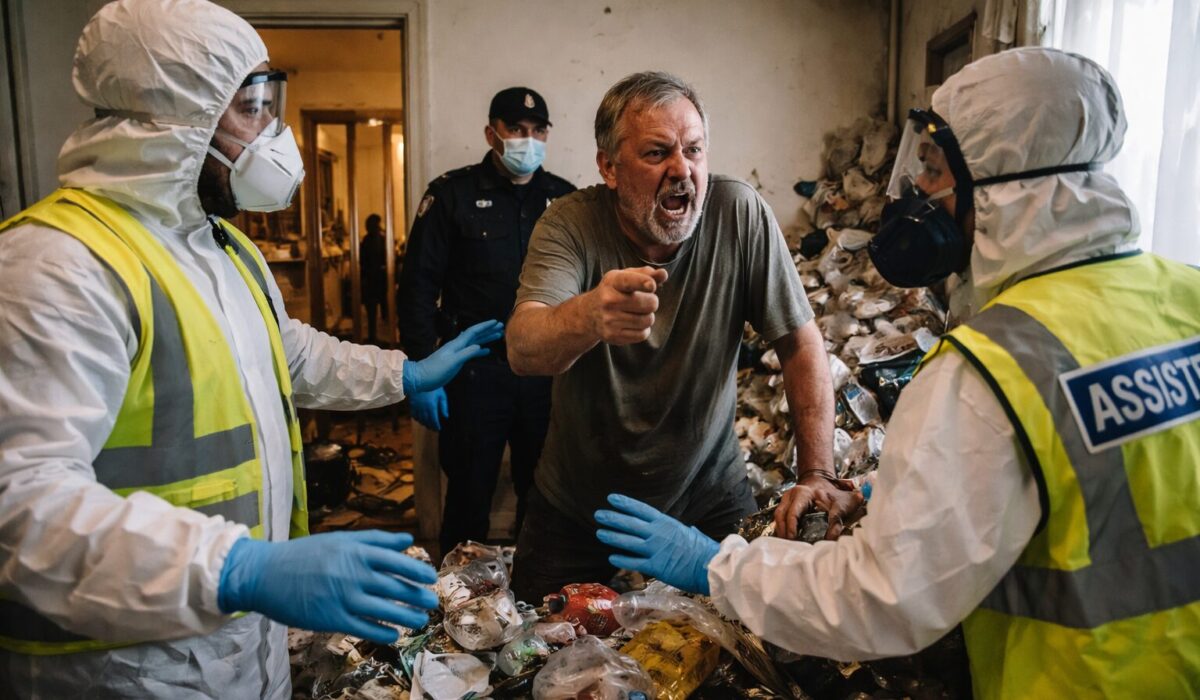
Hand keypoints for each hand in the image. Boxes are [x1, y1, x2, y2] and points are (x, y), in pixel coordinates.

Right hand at [218, 530, 437, 644]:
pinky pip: (364, 627)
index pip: (397, 561)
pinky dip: (382, 632)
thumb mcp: (341, 539)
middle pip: (395, 586)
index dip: (417, 571)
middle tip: (432, 602)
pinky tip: (394, 634)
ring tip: (420, 620)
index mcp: (356, 551)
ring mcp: (342, 597)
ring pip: (384, 609)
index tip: (431, 578)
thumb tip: (407, 539)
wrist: (265, 574)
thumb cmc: (305, 554)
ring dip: (407, 616)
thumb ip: (375, 540)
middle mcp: (352, 573)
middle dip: (418, 596)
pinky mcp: (330, 618)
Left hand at [402, 319, 503, 394]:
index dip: (485, 326)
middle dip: (488, 330)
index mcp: (457, 345)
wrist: (421, 377)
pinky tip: (486, 351)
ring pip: (475, 342)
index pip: (473, 332)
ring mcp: (457, 353)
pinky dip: (480, 350)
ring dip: (486, 339)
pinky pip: (471, 352)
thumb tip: (480, 346)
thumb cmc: (434, 371)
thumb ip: (465, 354)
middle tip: (501, 327)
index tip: (496, 322)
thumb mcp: (452, 362)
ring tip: (497, 336)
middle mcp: (458, 346)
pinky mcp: (456, 360)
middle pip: (476, 335)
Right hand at [409, 388, 447, 430]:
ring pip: (420, 419)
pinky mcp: (412, 404)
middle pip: (426, 421)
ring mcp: (416, 407)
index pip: (434, 420)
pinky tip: (420, 419)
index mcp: (431, 406)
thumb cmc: (433, 386)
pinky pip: (413, 414)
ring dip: (424, 423)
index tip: (438, 429)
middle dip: (430, 426)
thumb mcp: (442, 395)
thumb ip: (444, 406)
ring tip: (427, 425)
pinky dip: (417, 419)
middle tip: (433, 429)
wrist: (421, 379)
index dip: (436, 425)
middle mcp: (423, 408)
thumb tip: (446, 416)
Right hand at [586, 267, 668, 344]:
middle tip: (644, 301)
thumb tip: (663, 274)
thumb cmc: (614, 291)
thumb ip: (646, 274)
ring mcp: (609, 319)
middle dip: (652, 302)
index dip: (643, 282)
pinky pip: (642, 334)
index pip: (629, 281)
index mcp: (612, 281)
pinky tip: (633, 324)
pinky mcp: (612, 335)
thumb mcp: (625, 278)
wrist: (589, 314)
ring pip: (648, 320)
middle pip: (649, 304)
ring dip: (648, 316)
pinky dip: (643, 330)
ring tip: (638, 313)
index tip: (651, 286)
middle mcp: (608, 300)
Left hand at [594, 493, 718, 594]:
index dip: (625, 503)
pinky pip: (634, 562)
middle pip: (630, 523)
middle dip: (613, 518)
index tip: (611, 498)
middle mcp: (657, 534)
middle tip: (598, 515)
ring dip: (612, 537)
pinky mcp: (655, 566)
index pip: (641, 509)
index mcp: (666, 523)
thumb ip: (683, 531)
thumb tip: (689, 530)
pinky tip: (611, 557)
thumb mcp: (691, 533)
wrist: (710, 566)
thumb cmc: (704, 549)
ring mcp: (655, 550)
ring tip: (600, 533)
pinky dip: (622, 559)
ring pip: (628, 542)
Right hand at [773, 472, 865, 540]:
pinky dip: (782, 528)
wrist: (823, 482)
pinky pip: (780, 518)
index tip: (793, 539)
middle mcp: (790, 495)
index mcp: (802, 493)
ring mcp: (786, 499)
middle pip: (781, 515)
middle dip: (783, 532)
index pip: (792, 513)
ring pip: (778, 517)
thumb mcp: (839, 504)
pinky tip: (787, 538)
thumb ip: (836, 520)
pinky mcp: (785, 505)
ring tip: (787, 544)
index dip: (791, 527)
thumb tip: (830, 538)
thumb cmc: (831, 494)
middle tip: (789, 545)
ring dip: (781, 531)